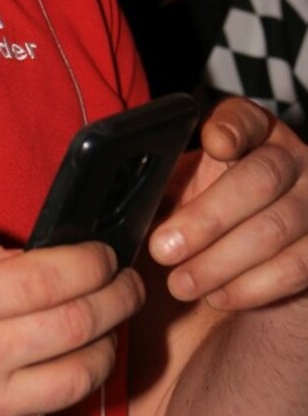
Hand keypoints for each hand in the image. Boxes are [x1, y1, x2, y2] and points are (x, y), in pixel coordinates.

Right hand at [0, 229, 143, 415]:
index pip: (50, 277)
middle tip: (130, 287)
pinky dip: (54, 393)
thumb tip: (21, 256)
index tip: (105, 255)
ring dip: (105, 349)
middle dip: (120, 298)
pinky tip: (41, 376)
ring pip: (81, 379)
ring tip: (102, 331)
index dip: (93, 261)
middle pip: (81, 325)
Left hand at [148, 97, 307, 309]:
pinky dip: (254, 286)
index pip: (247, 119)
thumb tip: (124, 196)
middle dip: (207, 217)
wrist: (232, 278)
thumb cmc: (197, 228)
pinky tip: (219, 296)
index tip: (214, 144)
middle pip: (260, 178)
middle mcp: (291, 162)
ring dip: (223, 260)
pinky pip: (298, 266)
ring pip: (277, 226)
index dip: (234, 128)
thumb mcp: (177, 198)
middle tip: (163, 249)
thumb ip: (159, 189)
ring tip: (181, 283)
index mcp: (251, 138)